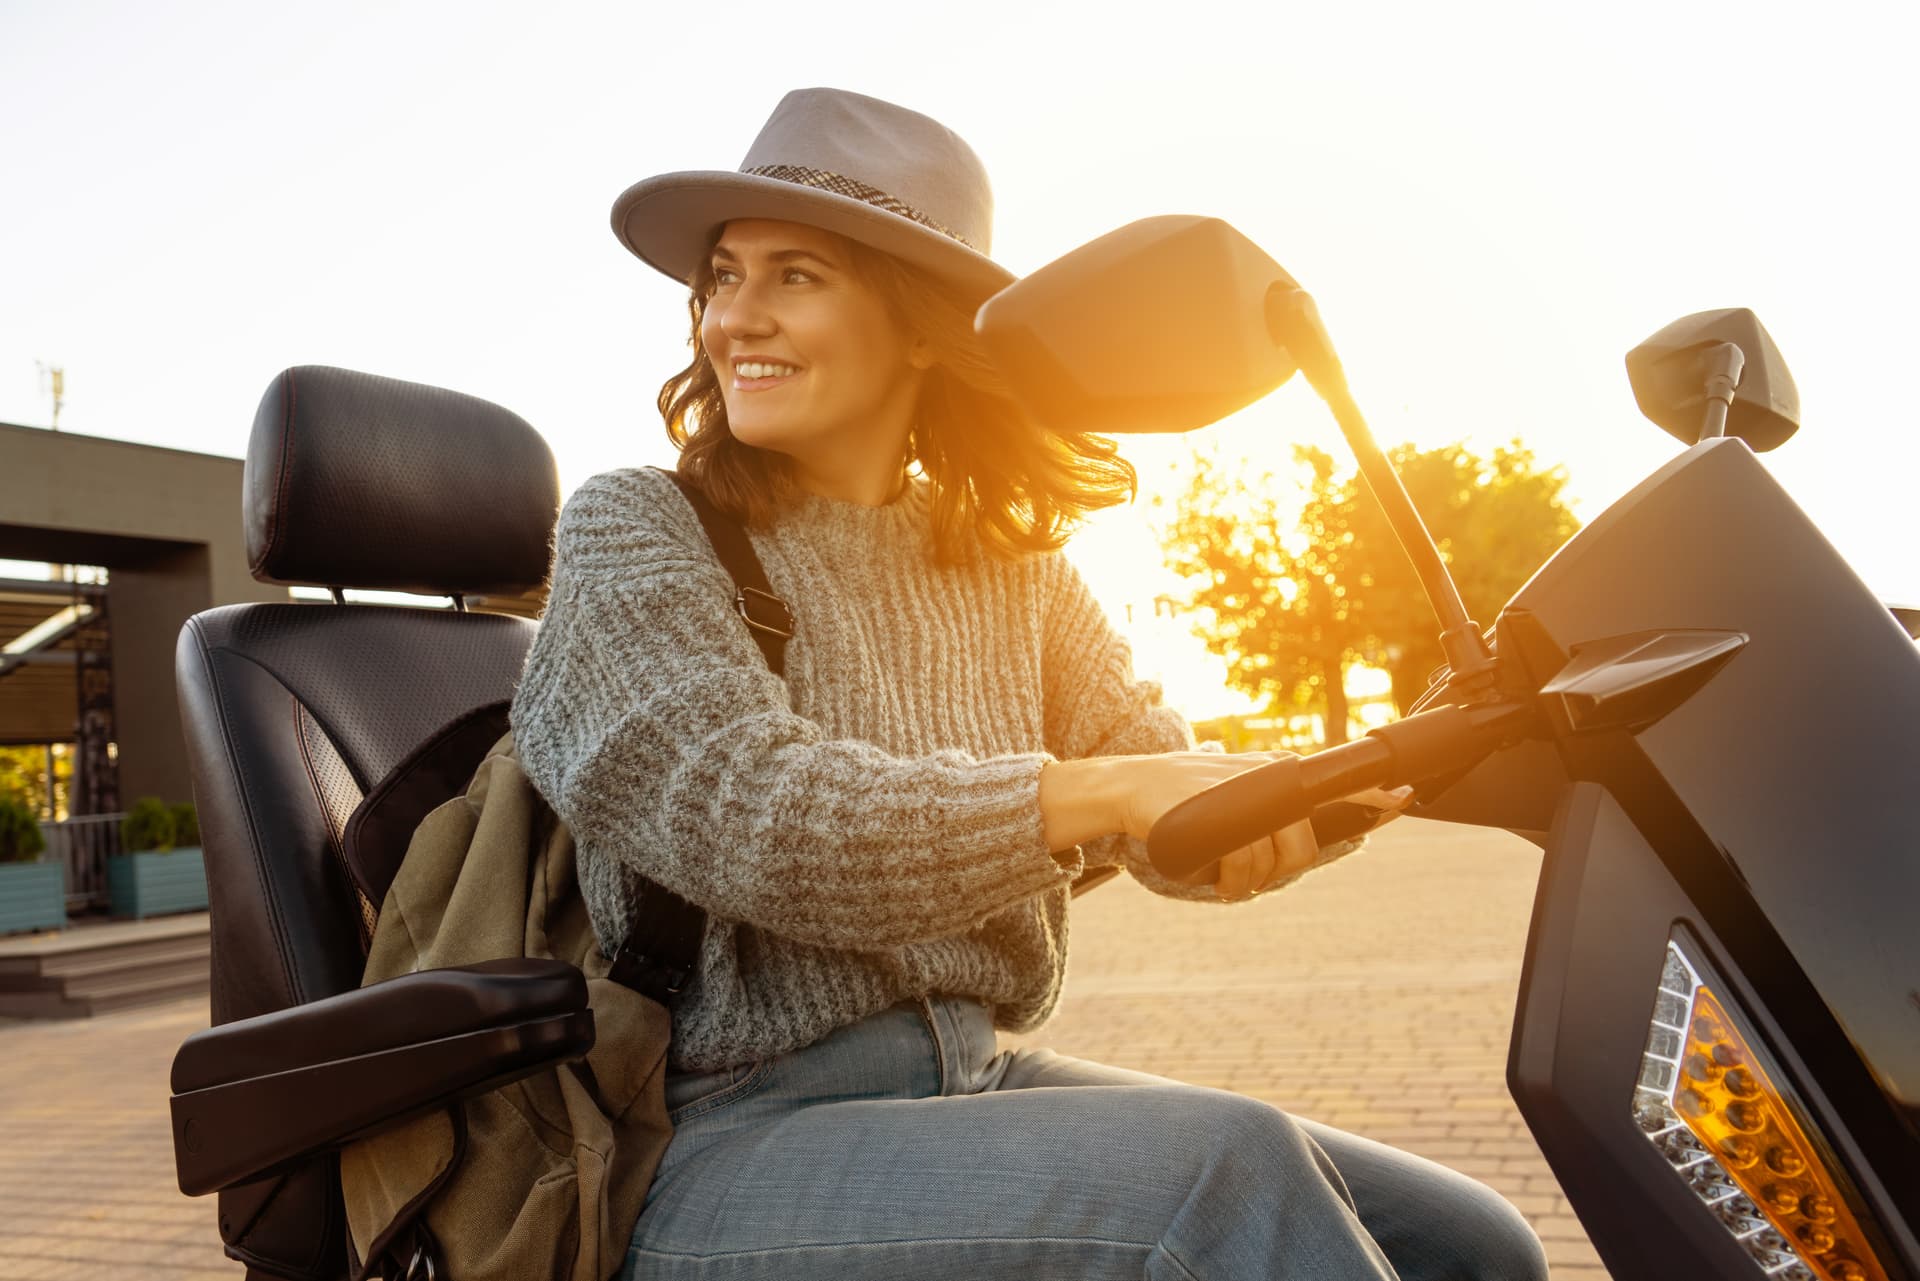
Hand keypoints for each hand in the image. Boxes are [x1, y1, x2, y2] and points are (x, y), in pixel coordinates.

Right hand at [1208, 781, 1413, 900]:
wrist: (1135, 786)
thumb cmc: (1190, 797)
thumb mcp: (1237, 794)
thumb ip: (1271, 809)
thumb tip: (1298, 838)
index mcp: (1277, 774)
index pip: (1338, 781)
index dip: (1371, 794)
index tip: (1401, 799)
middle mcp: (1267, 777)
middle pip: (1301, 843)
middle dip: (1281, 869)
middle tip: (1251, 875)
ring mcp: (1242, 793)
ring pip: (1269, 858)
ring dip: (1247, 881)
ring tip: (1226, 877)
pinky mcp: (1217, 813)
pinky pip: (1239, 861)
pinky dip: (1230, 882)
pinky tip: (1215, 876)